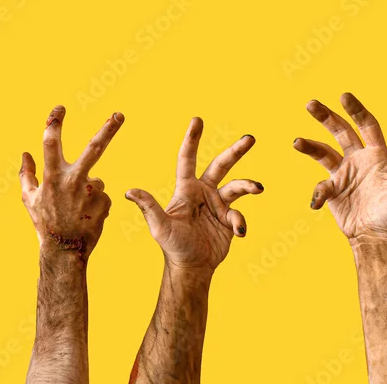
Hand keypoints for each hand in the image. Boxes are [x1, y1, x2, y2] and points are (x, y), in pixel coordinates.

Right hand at [19, 106, 121, 260]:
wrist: (65, 250)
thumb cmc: (44, 223)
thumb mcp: (29, 199)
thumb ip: (26, 174)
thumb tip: (25, 152)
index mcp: (53, 177)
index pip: (52, 142)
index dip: (55, 122)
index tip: (60, 108)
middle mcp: (74, 181)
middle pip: (94, 148)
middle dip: (108, 129)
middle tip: (120, 115)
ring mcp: (92, 192)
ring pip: (95, 178)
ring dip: (88, 189)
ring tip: (77, 210)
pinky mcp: (105, 201)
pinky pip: (101, 194)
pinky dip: (95, 202)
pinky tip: (86, 216)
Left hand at [125, 118, 262, 271]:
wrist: (192, 267)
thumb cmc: (172, 246)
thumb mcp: (160, 227)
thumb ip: (149, 208)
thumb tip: (129, 192)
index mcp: (186, 188)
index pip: (188, 159)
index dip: (192, 139)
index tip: (197, 119)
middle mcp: (204, 191)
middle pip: (221, 165)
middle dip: (236, 151)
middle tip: (250, 138)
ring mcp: (219, 204)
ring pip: (237, 186)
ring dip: (248, 185)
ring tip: (258, 188)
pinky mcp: (230, 219)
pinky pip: (239, 214)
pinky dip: (240, 221)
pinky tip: (238, 232)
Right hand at [293, 93, 386, 239]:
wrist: (376, 237)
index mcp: (377, 154)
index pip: (366, 125)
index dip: (356, 110)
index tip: (344, 96)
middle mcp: (359, 159)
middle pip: (340, 131)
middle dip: (326, 117)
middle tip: (311, 104)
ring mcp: (344, 173)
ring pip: (323, 152)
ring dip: (310, 146)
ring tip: (297, 142)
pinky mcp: (332, 189)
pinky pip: (320, 186)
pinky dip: (317, 193)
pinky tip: (317, 203)